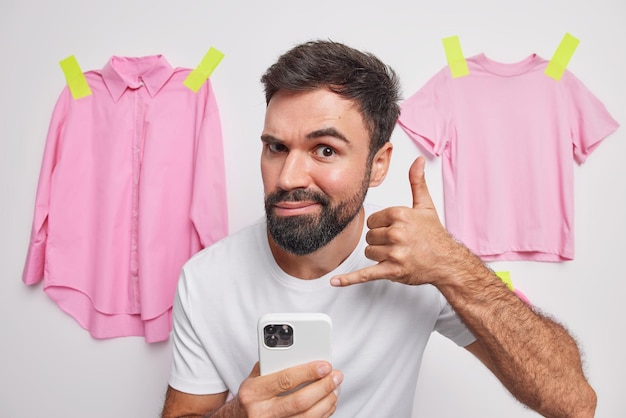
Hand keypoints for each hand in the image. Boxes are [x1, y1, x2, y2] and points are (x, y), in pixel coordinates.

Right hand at [235, 361, 342, 417]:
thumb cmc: (251, 395)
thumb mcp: (253, 377)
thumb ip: (272, 365)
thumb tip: (300, 351)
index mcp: (253, 392)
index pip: (285, 380)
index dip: (308, 372)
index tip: (325, 366)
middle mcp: (261, 412)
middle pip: (300, 401)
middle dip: (323, 387)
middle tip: (336, 376)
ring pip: (307, 416)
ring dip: (326, 402)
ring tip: (335, 389)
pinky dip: (322, 414)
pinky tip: (328, 403)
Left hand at [331, 156, 459, 286]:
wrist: (447, 262)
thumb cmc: (434, 235)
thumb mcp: (425, 206)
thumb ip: (417, 182)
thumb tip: (417, 161)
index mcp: (399, 215)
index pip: (372, 220)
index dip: (382, 225)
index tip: (396, 229)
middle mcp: (396, 233)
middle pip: (369, 236)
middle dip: (380, 241)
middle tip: (399, 243)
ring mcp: (394, 253)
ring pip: (369, 252)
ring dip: (379, 255)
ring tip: (397, 254)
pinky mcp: (392, 271)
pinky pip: (365, 274)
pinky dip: (349, 279)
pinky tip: (334, 281)